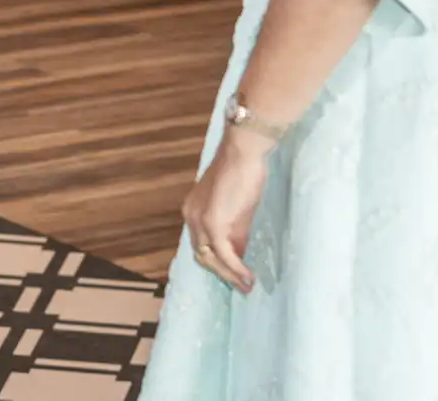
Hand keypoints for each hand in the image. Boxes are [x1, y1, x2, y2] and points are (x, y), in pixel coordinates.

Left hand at [181, 126, 271, 294]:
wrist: (244, 152)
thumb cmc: (243, 172)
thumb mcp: (236, 207)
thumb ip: (235, 229)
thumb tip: (240, 254)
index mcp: (192, 210)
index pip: (200, 244)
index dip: (216, 262)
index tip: (234, 274)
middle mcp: (190, 216)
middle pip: (202, 255)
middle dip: (223, 273)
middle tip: (243, 285)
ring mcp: (199, 220)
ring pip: (210, 258)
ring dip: (230, 275)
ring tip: (247, 285)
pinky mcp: (214, 222)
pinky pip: (223, 253)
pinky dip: (236, 268)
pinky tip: (248, 276)